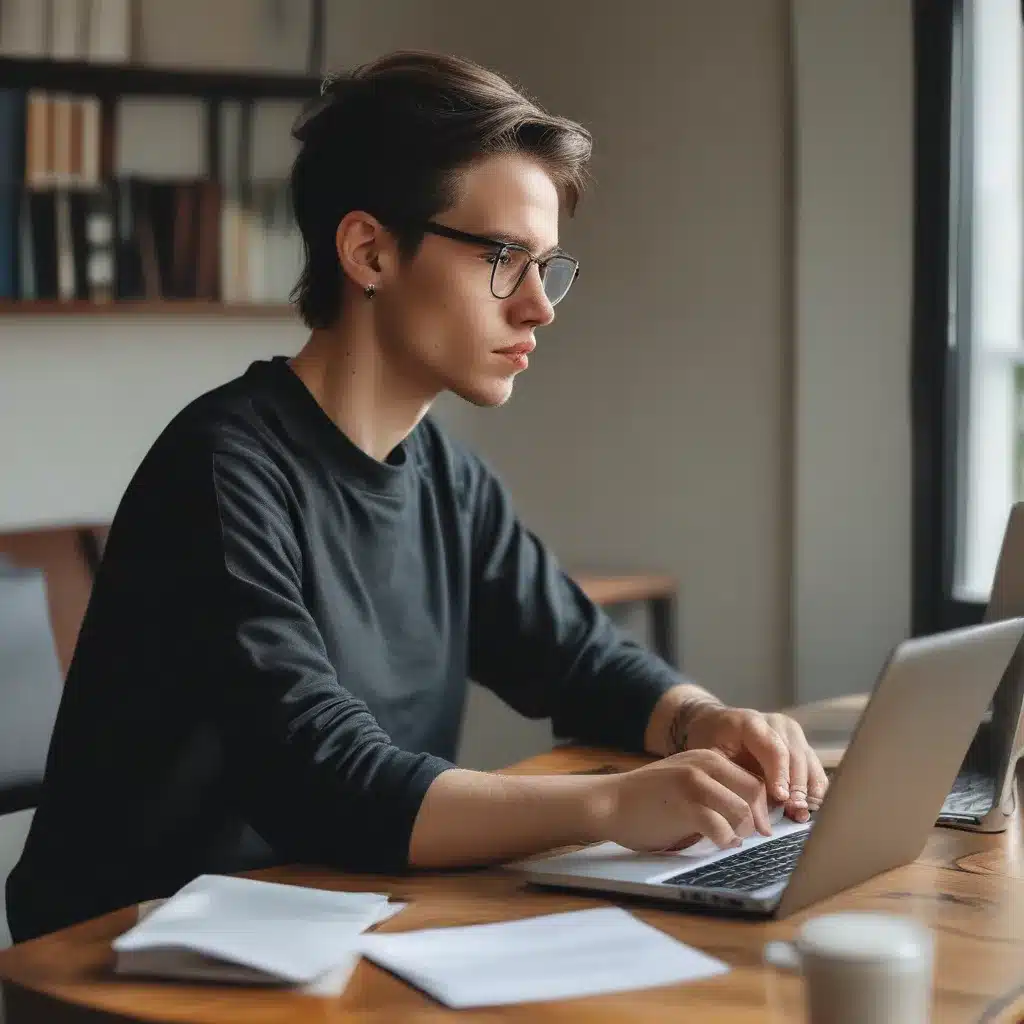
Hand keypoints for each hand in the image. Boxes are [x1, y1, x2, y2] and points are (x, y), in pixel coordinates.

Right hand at [596, 748, 771, 852]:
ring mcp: (694, 784)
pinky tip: (718, 844)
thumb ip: (714, 790)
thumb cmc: (648, 799)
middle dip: (758, 819)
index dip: (762, 806)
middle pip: (754, 792)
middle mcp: (704, 765)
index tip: (761, 826)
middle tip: (753, 838)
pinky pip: (721, 829)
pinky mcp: (684, 806)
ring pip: (742, 811)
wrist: (609, 802)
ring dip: (742, 832)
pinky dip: (725, 841)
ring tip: (731, 840)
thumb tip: (751, 816)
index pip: (753, 779)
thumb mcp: (686, 782)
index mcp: (708, 757)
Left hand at [680, 705, 827, 821]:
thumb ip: (730, 776)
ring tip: (802, 814)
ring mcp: (792, 733)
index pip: (773, 748)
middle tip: (795, 812)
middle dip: (797, 786)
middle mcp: (777, 723)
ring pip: (809, 762)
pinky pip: (815, 768)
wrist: (714, 725)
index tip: (781, 798)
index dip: (780, 774)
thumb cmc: (709, 742)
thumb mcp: (709, 755)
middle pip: (796, 755)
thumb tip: (749, 809)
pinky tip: (809, 808)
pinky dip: (815, 789)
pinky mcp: (802, 744)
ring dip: (809, 790)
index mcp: (751, 721)